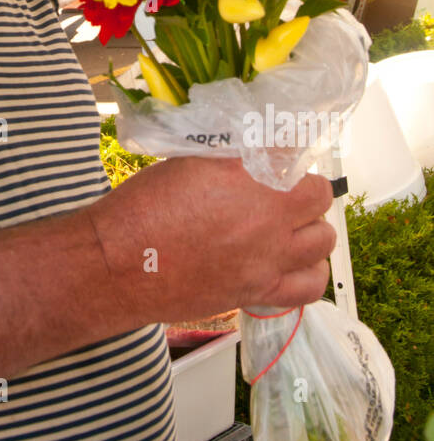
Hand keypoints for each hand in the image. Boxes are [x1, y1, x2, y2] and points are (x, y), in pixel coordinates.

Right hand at [87, 156, 335, 326]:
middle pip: (317, 195)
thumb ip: (227, 159)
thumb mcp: (184, 162)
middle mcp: (265, 216)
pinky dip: (308, 272)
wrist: (118, 264)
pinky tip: (291, 262)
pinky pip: (310, 286)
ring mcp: (267, 258)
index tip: (277, 152)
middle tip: (282, 189)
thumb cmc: (141, 209)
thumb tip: (249, 153)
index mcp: (244, 174)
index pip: (291, 150)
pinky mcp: (260, 291)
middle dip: (303, 187)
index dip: (285, 150)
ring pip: (322, 240)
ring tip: (289, 225)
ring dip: (310, 227)